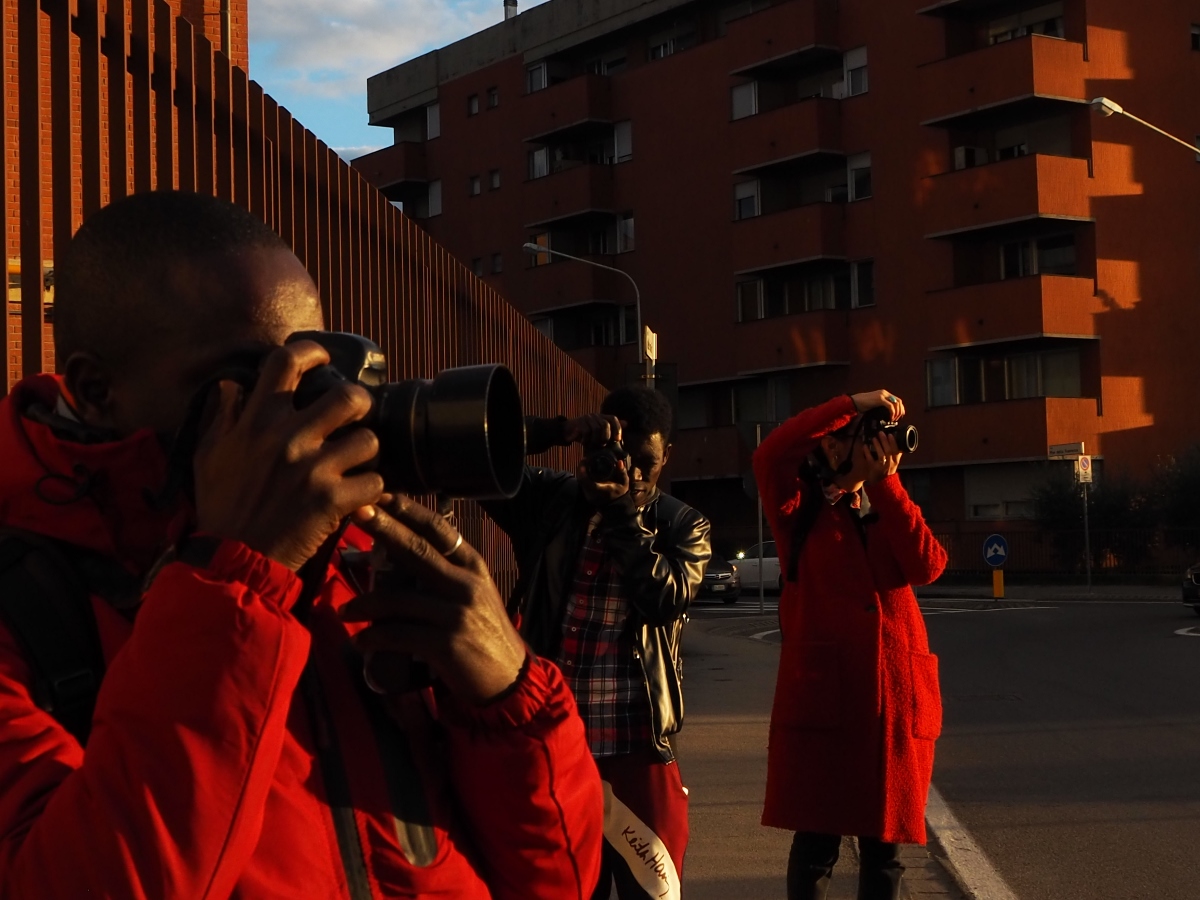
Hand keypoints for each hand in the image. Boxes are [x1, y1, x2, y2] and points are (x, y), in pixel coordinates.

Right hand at [193, 341, 384, 570]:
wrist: (234, 559)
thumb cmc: (222, 507)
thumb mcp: (209, 455)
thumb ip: (222, 416)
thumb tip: (230, 384)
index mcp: (257, 421)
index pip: (286, 363)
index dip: (311, 352)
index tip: (323, 358)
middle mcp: (288, 437)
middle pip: (348, 396)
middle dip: (359, 403)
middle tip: (356, 416)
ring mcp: (314, 468)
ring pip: (369, 439)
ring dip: (367, 453)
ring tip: (355, 464)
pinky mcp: (333, 500)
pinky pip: (375, 482)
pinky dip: (371, 491)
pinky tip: (358, 496)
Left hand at [339, 496, 526, 704]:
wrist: (510, 678)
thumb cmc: (485, 634)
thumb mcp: (474, 594)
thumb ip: (447, 574)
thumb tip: (407, 553)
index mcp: (473, 566)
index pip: (439, 530)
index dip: (410, 511)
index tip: (383, 496)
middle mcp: (466, 584)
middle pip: (417, 550)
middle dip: (385, 529)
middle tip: (357, 513)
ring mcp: (456, 613)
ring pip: (398, 599)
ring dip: (364, 604)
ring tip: (345, 611)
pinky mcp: (445, 644)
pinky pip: (397, 635)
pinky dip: (374, 637)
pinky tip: (360, 641)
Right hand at [564, 414, 623, 448]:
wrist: (569, 430)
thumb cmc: (587, 433)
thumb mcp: (600, 432)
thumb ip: (612, 428)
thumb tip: (627, 423)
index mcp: (602, 417)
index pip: (613, 419)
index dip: (617, 428)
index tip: (617, 439)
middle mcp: (595, 416)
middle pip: (605, 424)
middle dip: (606, 437)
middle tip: (602, 445)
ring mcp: (587, 418)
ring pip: (596, 428)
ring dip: (595, 439)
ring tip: (593, 444)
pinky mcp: (579, 422)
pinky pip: (586, 431)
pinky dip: (587, 439)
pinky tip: (585, 443)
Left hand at [577, 456, 629, 505]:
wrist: (617, 507)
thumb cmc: (620, 494)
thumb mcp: (624, 483)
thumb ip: (622, 472)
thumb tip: (620, 462)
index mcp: (598, 489)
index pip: (585, 479)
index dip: (582, 469)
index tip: (585, 460)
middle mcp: (591, 493)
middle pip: (580, 479)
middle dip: (581, 468)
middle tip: (585, 459)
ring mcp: (588, 495)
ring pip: (580, 481)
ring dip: (581, 472)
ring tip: (585, 463)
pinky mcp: (587, 495)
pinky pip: (582, 484)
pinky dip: (583, 477)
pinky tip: (586, 471)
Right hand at [850, 390, 904, 421]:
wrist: (855, 401)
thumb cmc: (863, 404)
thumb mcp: (875, 404)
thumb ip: (882, 406)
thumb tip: (889, 413)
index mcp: (884, 393)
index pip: (897, 400)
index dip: (900, 408)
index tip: (900, 415)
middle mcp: (885, 393)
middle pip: (899, 401)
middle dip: (900, 411)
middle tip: (898, 418)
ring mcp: (883, 395)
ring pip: (896, 404)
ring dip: (897, 412)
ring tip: (894, 419)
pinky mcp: (880, 399)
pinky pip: (890, 406)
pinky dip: (892, 413)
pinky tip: (890, 418)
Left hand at [862, 432, 902, 483]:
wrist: (883, 485)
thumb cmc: (888, 471)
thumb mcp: (895, 464)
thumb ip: (897, 455)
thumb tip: (899, 443)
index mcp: (895, 461)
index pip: (896, 450)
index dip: (893, 442)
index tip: (890, 434)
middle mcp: (890, 464)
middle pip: (888, 451)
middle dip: (885, 441)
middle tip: (880, 433)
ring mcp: (882, 467)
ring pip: (881, 455)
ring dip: (877, 445)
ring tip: (874, 438)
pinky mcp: (873, 469)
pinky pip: (870, 460)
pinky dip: (867, 452)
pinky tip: (865, 446)